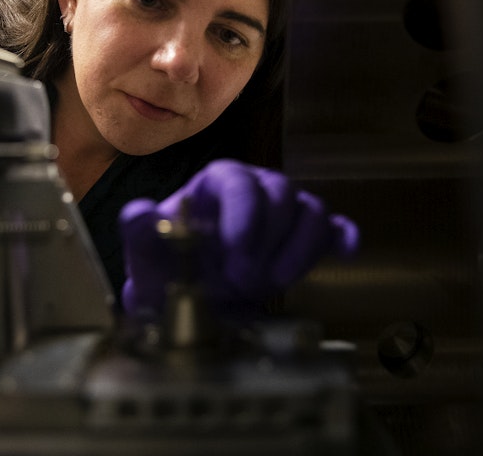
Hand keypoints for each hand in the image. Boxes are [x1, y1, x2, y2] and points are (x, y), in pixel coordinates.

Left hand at [119, 159, 358, 317]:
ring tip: (275, 282)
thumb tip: (139, 212)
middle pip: (280, 191)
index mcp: (215, 184)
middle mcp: (253, 190)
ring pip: (310, 210)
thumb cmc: (168, 272)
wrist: (192, 301)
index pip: (237, 181)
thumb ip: (139, 232)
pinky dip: (341, 238)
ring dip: (299, 248)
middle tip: (245, 278)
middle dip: (267, 237)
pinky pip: (333, 228)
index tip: (235, 254)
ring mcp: (282, 214)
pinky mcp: (305, 239)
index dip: (243, 215)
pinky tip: (343, 251)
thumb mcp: (146, 257)